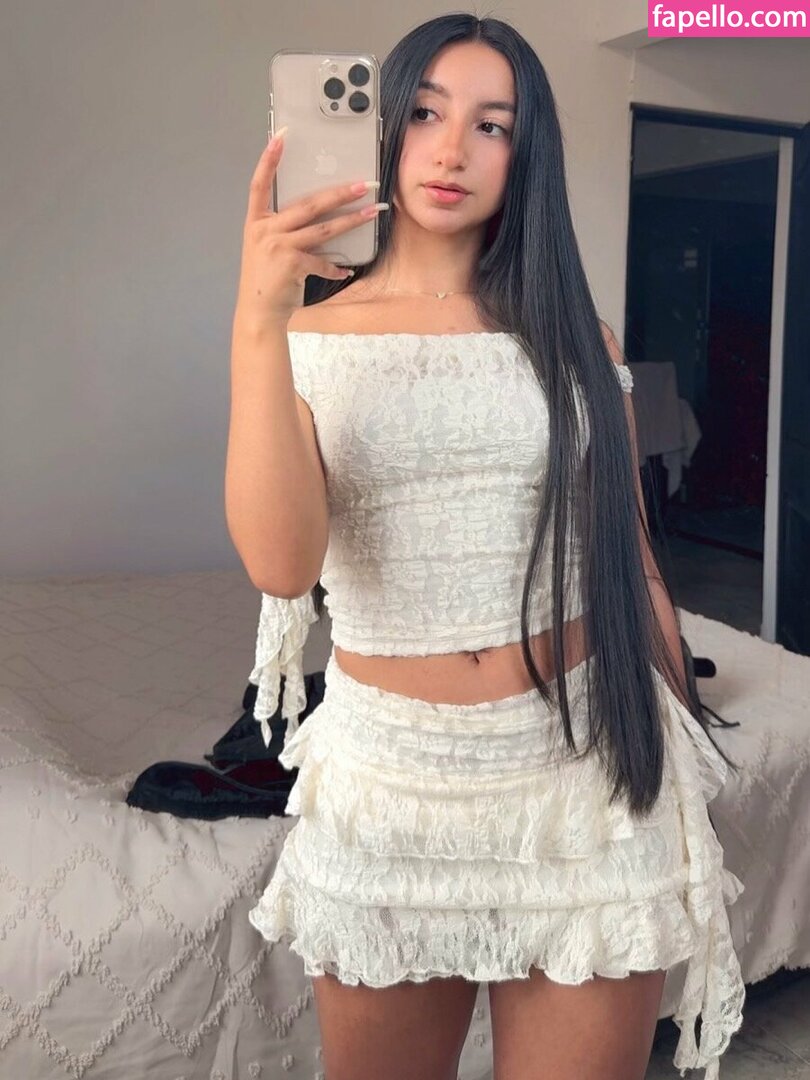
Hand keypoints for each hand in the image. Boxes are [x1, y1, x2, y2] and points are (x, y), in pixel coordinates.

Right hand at [234, 132, 385, 328]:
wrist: (259, 312)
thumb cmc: (267, 279)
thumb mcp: (266, 248)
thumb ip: (284, 230)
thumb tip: (317, 216)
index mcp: (256, 222)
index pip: (259, 184)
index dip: (269, 159)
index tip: (280, 135)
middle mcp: (265, 230)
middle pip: (308, 204)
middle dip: (339, 192)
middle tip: (364, 184)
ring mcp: (278, 246)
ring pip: (323, 228)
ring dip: (351, 220)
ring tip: (372, 212)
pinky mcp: (292, 264)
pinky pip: (323, 261)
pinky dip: (337, 266)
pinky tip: (347, 269)